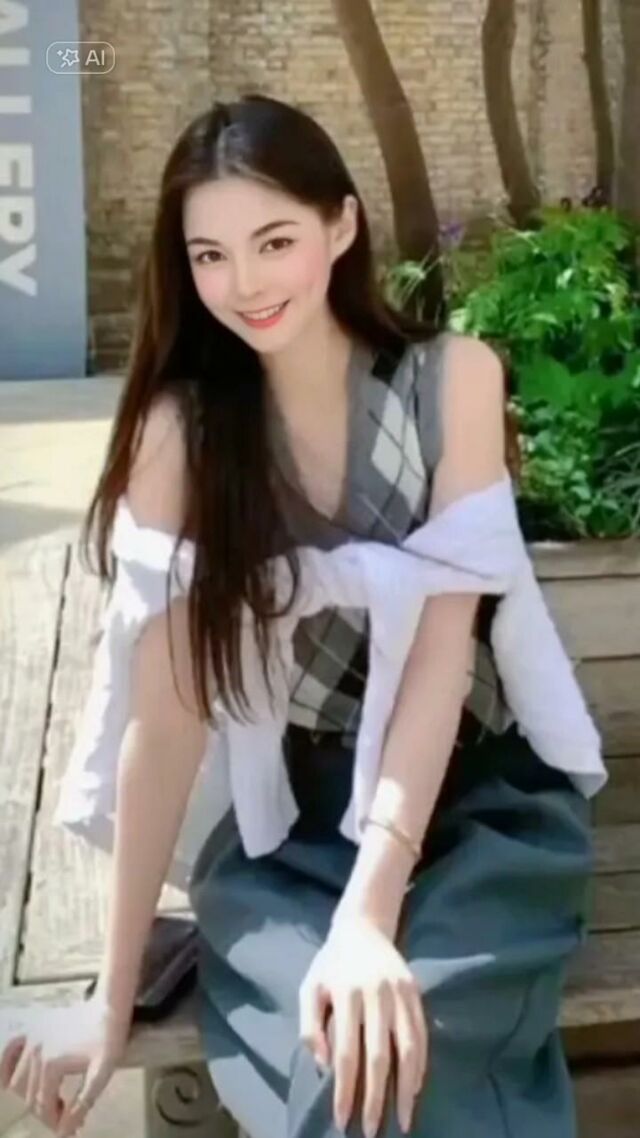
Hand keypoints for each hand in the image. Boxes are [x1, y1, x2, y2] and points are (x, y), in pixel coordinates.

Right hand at [0, 997, 130, 1135]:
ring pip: (18, 1082)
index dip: (56, 1123)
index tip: (71, 1129)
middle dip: (47, 1113)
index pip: (44, 1107)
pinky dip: (6, 1068)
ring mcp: (31, 1040)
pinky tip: (9, 1081)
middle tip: (66, 1118)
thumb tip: (65, 1131)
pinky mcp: (32, 1030)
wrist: (109, 1006)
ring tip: (53, 1101)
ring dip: (32, 1096)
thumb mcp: (101, 1073)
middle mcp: (35, 1053)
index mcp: (51, 1065)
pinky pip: (9, 1052)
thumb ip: (82, 1103)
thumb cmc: (108, 1037)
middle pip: (31, 1097)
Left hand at [299, 914, 427, 1135]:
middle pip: (379, 1056)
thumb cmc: (331, 964)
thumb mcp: (310, 988)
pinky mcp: (416, 991)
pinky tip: (415, 1087)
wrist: (363, 926)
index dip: (345, 1089)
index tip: (342, 1119)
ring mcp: (400, 992)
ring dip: (406, 1088)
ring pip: (408, 1048)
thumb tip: (325, 1066)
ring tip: (403, 1119)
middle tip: (373, 1130)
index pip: (346, 1052)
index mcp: (346, 993)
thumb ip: (311, 1026)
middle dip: (376, 1098)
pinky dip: (421, 1065)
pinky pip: (422, 1034)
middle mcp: (376, 994)